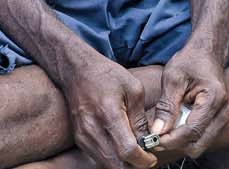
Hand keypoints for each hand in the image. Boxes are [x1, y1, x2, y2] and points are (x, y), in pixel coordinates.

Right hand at [60, 52, 154, 168]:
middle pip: (116, 164)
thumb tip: (148, 141)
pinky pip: (98, 157)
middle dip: (134, 165)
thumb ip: (141, 118)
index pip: (127, 151)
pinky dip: (112, 158)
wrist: (76, 70)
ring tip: (135, 152)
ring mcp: (83, 135)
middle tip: (146, 158)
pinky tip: (120, 146)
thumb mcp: (133, 88)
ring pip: (107, 164)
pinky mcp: (79, 138)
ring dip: (123, 163)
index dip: (143, 160)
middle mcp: (92, 128)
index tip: (152, 158)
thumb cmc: (106, 74)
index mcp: (109, 114)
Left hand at [147, 42, 228, 159]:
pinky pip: (203, 138)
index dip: (171, 140)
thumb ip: (166, 106)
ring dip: (181, 142)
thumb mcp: (173, 78)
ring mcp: (227, 118)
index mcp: (215, 98)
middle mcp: (226, 112)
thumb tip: (157, 132)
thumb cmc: (190, 61)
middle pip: (198, 144)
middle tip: (156, 137)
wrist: (208, 53)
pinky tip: (176, 125)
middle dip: (176, 144)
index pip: (192, 131)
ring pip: (201, 144)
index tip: (152, 140)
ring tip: (165, 129)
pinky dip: (188, 137)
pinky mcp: (222, 121)